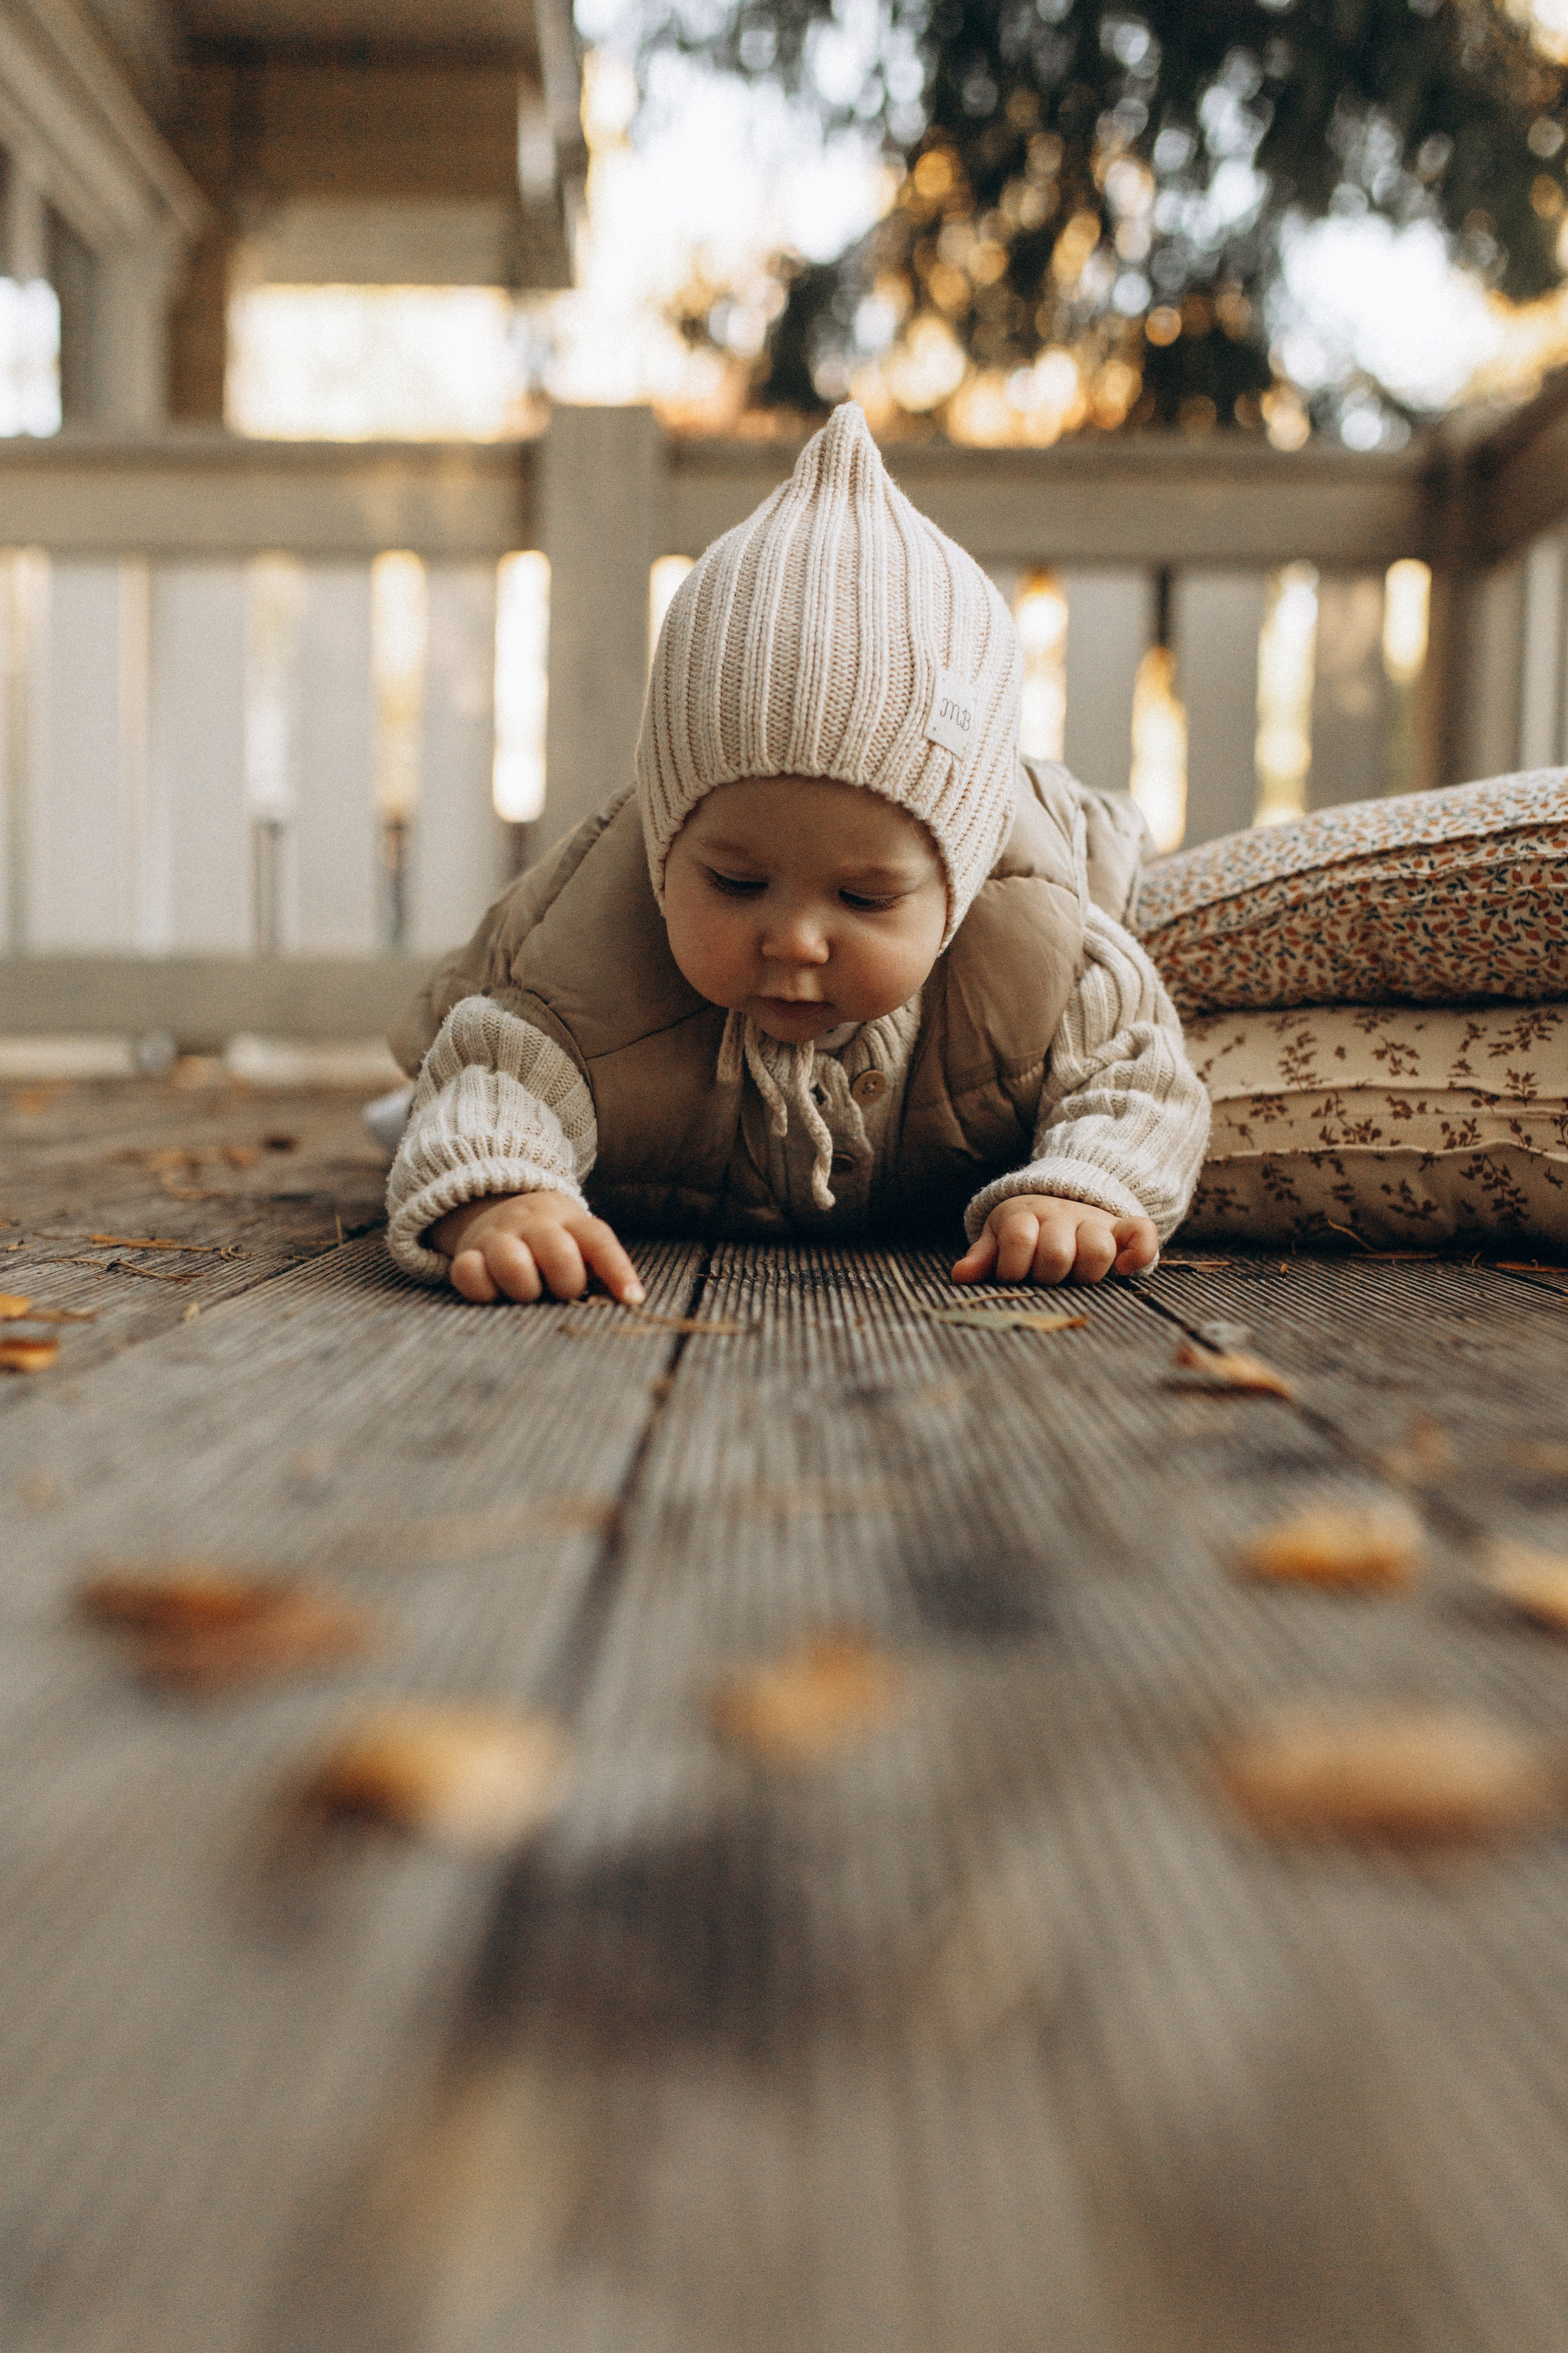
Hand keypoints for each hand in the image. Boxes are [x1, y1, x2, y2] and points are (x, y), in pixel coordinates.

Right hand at [428, 1191, 644, 1305]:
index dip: (618, 1271)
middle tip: (562, 1293)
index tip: (632, 1299)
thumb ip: (601, 1268)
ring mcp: (499, 1236)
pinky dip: (482, 1289)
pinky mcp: (468, 1252)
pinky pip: (469, 1272)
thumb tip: (630, 1300)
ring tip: (528, 1294)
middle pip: (558, 1253)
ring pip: (513, 1264)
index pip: (599, 1242)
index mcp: (570, 1221)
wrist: (502, 1207)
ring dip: (525, 1290)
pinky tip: (494, 1292)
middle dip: (566, 1284)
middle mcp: (534, 1224)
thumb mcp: (580, 1242)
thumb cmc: (554, 1241)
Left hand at [951, 1194, 1157, 1286]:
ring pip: (1097, 1248)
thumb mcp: (999, 1238)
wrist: (1059, 1200)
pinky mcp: (1122, 1229)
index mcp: (1026, 1216)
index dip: (1012, 1267)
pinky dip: (1138, 1253)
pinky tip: (1125, 1270)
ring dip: (1085, 1271)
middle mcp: (1061, 1216)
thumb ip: (983, 1257)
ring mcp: (1093, 1222)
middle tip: (1044, 1279)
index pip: (1019, 1240)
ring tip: (1075, 1278)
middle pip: (1057, 1252)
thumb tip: (961, 1276)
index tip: (1013, 1277)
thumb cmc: (1025, 1231)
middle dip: (1046, 1275)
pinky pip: (1141, 1234)